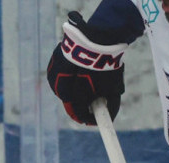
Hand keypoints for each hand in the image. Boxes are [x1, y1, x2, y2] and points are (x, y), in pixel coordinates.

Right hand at [45, 12, 126, 126]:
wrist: (99, 37)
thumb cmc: (107, 63)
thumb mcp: (113, 87)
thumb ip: (112, 106)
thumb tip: (110, 118)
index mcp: (76, 94)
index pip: (77, 113)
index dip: (85, 118)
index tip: (91, 119)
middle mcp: (62, 86)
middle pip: (68, 102)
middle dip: (77, 104)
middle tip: (88, 101)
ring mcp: (56, 73)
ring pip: (60, 88)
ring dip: (70, 90)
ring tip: (82, 83)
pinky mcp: (55, 60)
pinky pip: (57, 74)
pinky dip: (65, 76)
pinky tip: (75, 71)